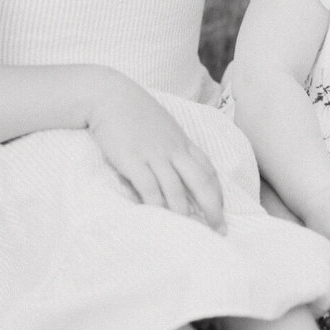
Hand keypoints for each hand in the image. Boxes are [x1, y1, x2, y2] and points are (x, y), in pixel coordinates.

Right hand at [88, 76, 224, 229]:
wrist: (108, 95)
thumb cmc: (133, 110)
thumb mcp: (161, 125)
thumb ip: (171, 144)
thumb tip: (176, 167)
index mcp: (182, 142)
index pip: (208, 170)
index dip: (218, 193)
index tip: (222, 212)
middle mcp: (173, 150)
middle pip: (201, 182)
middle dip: (212, 209)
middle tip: (219, 231)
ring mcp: (153, 155)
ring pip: (176, 189)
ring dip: (184, 214)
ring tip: (190, 234)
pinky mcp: (132, 161)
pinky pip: (148, 188)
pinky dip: (156, 206)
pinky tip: (158, 220)